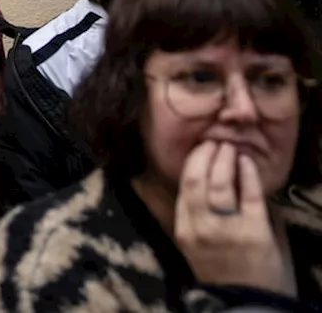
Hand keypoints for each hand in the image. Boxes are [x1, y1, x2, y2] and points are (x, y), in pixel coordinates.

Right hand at [174, 141, 289, 294]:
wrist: (248, 303)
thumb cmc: (224, 273)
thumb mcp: (196, 246)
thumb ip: (196, 217)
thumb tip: (202, 181)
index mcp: (184, 230)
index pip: (183, 187)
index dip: (192, 163)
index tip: (200, 149)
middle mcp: (202, 227)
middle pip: (197, 181)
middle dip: (205, 156)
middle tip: (213, 142)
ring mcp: (228, 229)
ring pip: (220, 184)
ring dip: (225, 160)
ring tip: (229, 147)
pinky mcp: (255, 232)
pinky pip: (250, 196)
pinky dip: (248, 175)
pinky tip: (248, 162)